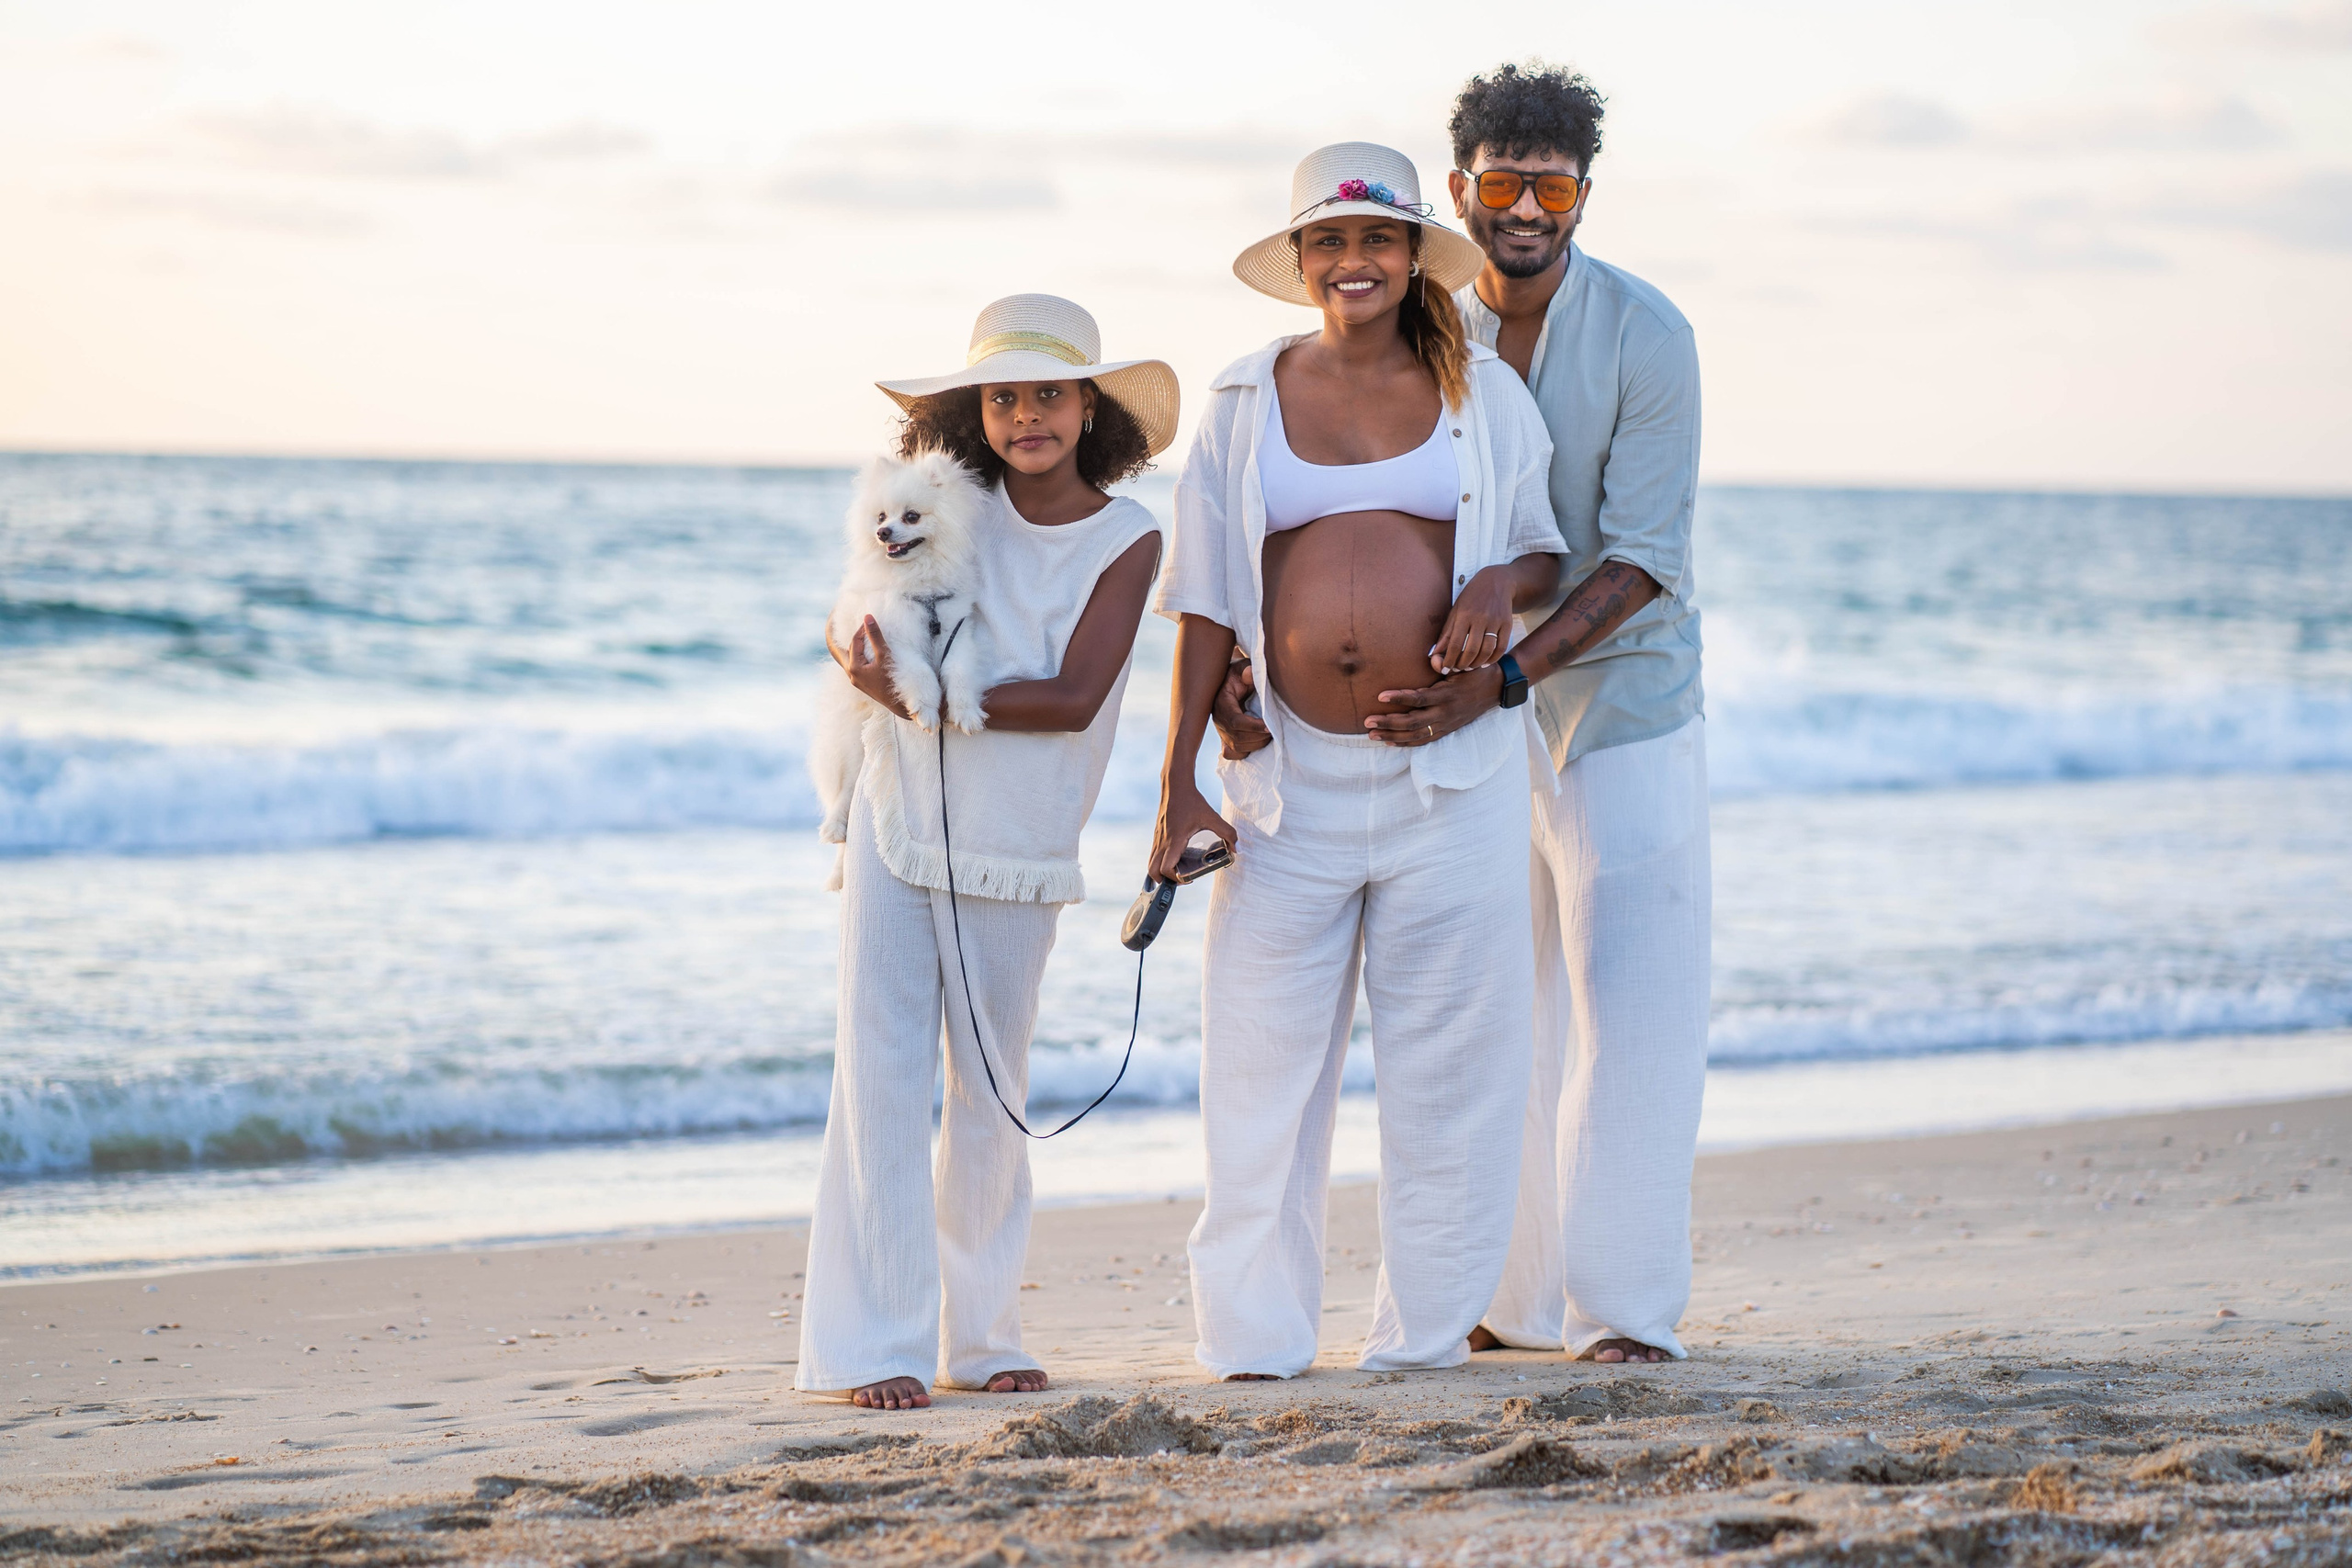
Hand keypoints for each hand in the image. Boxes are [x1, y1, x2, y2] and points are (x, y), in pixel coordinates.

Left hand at [828, 615, 913, 720]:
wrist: (900, 705)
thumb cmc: (893, 680)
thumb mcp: (884, 655)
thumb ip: (875, 636)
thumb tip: (867, 617)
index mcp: (853, 668)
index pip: (854, 642)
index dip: (862, 630)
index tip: (870, 620)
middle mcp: (851, 675)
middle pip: (850, 650)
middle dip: (858, 637)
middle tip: (868, 627)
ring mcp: (856, 680)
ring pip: (852, 658)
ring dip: (858, 647)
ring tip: (867, 637)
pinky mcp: (862, 684)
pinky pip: (857, 665)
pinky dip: (861, 656)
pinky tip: (869, 652)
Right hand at [1151, 780, 1236, 881]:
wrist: (1175, 785)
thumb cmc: (1192, 801)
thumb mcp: (1211, 816)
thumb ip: (1227, 832)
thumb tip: (1237, 848)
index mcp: (1174, 840)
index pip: (1165, 868)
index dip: (1175, 878)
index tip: (1188, 878)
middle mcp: (1162, 841)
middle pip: (1152, 871)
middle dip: (1163, 880)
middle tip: (1180, 878)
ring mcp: (1157, 838)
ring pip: (1150, 863)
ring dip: (1161, 872)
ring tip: (1178, 871)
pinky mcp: (1157, 834)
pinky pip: (1154, 854)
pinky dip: (1161, 861)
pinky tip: (1176, 857)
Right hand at [1211, 653, 1270, 758]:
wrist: (1231, 682)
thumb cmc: (1240, 673)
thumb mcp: (1243, 666)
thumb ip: (1247, 669)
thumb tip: (1249, 674)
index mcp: (1221, 702)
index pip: (1235, 721)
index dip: (1253, 726)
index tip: (1269, 726)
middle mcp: (1218, 719)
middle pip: (1237, 738)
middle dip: (1259, 737)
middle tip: (1274, 731)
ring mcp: (1220, 731)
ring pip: (1237, 748)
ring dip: (1256, 745)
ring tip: (1269, 735)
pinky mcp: (1224, 739)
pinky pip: (1232, 754)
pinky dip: (1246, 752)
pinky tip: (1257, 742)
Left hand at [1366, 664, 1503, 746]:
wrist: (1495, 689)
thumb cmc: (1475, 672)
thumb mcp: (1462, 665)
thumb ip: (1445, 663)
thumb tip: (1431, 658)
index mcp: (1447, 695)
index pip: (1419, 698)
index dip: (1399, 697)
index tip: (1380, 695)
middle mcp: (1445, 713)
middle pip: (1413, 722)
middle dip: (1388, 723)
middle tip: (1368, 721)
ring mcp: (1446, 724)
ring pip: (1416, 735)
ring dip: (1392, 736)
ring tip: (1372, 734)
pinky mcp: (1446, 731)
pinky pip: (1424, 741)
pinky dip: (1406, 743)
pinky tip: (1390, 742)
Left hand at [1430, 564, 1516, 674]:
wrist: (1497, 581)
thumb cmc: (1471, 598)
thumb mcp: (1455, 611)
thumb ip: (1446, 633)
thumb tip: (1434, 653)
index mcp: (1464, 614)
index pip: (1455, 643)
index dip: (1449, 660)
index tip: (1445, 669)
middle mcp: (1480, 618)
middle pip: (1472, 649)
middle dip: (1463, 664)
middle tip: (1458, 670)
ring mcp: (1495, 621)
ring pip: (1487, 650)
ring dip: (1477, 663)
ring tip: (1470, 667)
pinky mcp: (1507, 623)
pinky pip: (1501, 646)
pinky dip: (1493, 658)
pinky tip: (1485, 662)